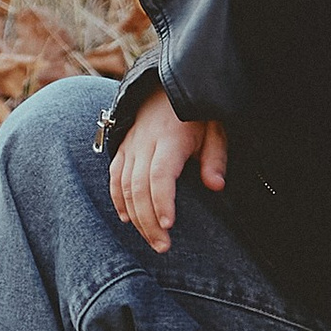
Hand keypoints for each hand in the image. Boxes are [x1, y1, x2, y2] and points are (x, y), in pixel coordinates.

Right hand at [107, 89, 223, 252]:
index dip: (162, 201)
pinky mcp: (123, 147)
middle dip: (149, 221)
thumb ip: (215, 157)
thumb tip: (215, 186)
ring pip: (125, 186)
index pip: (160, 174)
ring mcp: (130, 145)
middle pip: (139, 187)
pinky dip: (118, 200)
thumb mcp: (215, 129)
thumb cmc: (197, 112)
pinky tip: (127, 219)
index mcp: (169, 139)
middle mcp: (144, 143)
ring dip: (136, 217)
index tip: (169, 225)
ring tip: (152, 240)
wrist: (168, 84)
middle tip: (163, 246)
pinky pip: (114, 177)